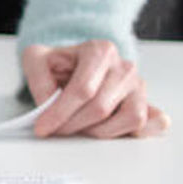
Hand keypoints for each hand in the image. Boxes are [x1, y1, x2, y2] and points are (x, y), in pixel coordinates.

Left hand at [22, 40, 169, 138]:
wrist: (74, 65)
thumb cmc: (58, 64)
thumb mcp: (36, 60)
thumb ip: (38, 79)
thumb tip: (49, 106)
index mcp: (100, 51)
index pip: (83, 89)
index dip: (61, 112)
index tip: (43, 127)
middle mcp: (124, 66)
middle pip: (101, 107)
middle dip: (74, 124)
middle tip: (57, 129)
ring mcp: (138, 85)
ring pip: (128, 118)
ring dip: (99, 131)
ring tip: (79, 127)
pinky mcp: (145, 103)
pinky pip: (144, 125)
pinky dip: (127, 133)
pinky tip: (108, 132)